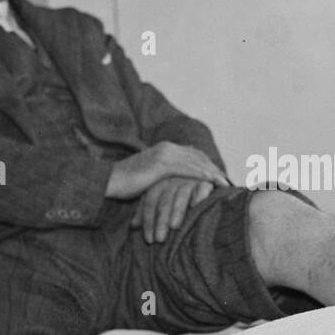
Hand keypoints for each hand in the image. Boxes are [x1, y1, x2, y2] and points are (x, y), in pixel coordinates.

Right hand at [106, 141, 227, 199]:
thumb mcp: (149, 177)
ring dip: (213, 173)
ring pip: (197, 163)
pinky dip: (204, 177)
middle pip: (198, 157)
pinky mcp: (163, 164)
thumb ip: (163, 177)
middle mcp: (167, 147)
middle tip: (228, 180)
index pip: (192, 154)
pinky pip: (189, 170)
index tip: (219, 175)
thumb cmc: (125, 184)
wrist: (107, 181)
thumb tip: (173, 187)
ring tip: (226, 184)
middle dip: (214, 169)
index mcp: (165, 148)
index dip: (207, 164)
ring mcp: (165, 154)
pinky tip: (215, 184)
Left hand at [130, 176, 214, 242]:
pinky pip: (201, 188)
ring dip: (177, 211)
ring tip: (174, 226)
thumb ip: (146, 211)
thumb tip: (133, 226)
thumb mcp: (160, 203)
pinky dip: (199, 197)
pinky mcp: (206, 180)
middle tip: (159, 239)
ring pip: (181, 195)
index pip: (150, 202)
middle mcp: (174, 179)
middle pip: (164, 200)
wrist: (203, 179)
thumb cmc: (179, 198)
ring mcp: (189, 179)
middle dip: (161, 220)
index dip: (148, 221)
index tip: (149, 239)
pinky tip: (196, 207)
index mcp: (160, 183)